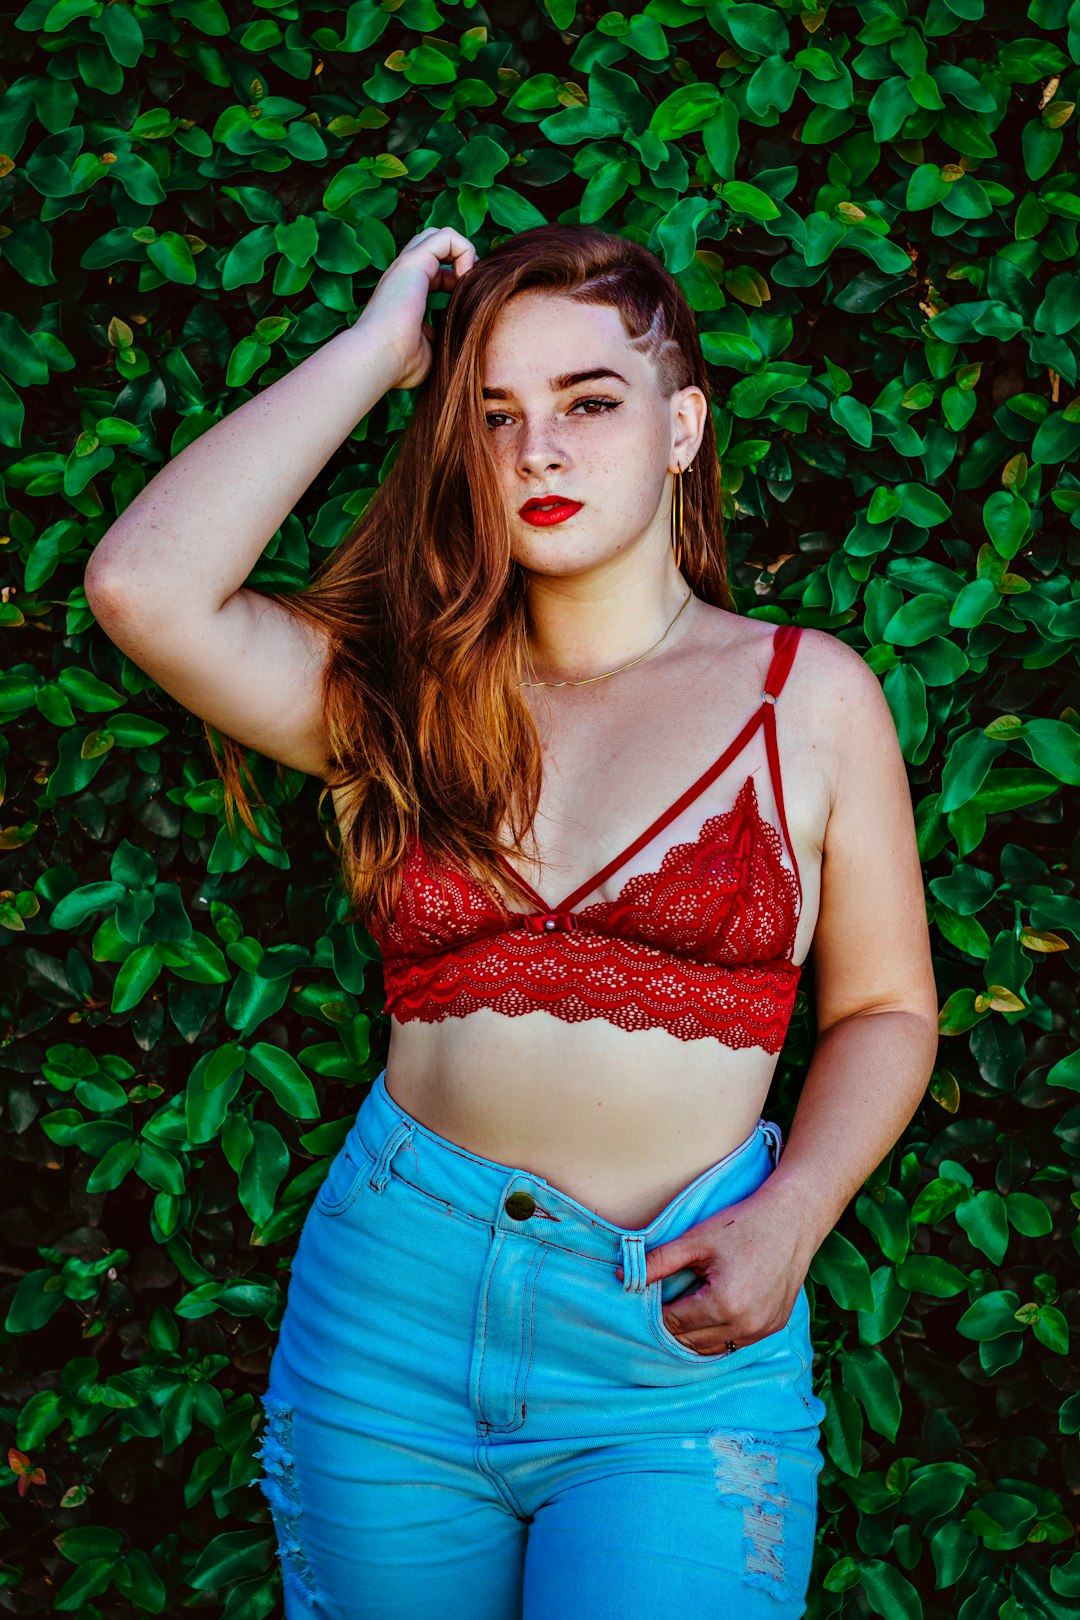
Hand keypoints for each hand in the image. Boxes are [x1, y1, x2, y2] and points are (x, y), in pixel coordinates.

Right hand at [356, 226, 477, 391]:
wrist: (378, 357)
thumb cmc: (398, 362)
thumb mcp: (426, 349)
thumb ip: (436, 337)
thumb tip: (446, 336)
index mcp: (405, 292)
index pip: (434, 270)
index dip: (455, 282)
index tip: (464, 304)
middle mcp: (404, 275)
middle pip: (434, 244)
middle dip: (459, 259)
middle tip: (467, 287)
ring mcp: (407, 265)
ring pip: (439, 234)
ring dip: (462, 252)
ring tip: (466, 281)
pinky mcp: (414, 261)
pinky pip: (447, 236)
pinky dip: (464, 250)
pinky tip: (465, 278)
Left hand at [616, 1177, 809, 1356]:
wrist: (792, 1220)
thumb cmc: (743, 1225)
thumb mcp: (697, 1240)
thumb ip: (659, 1261)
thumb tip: (623, 1275)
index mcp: (724, 1304)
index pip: (674, 1323)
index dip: (655, 1312)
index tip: (647, 1298)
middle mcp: (746, 1325)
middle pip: (691, 1340)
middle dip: (672, 1326)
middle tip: (661, 1304)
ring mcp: (763, 1330)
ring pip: (713, 1347)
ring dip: (694, 1334)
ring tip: (683, 1309)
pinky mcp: (774, 1328)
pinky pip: (736, 1342)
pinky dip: (718, 1333)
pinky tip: (709, 1314)